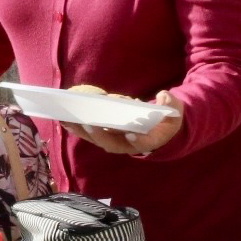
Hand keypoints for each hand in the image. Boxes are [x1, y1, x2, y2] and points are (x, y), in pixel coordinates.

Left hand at [61, 90, 184, 156]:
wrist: (162, 130)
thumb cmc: (168, 120)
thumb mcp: (176, 111)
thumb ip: (172, 104)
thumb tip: (164, 96)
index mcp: (149, 141)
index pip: (142, 143)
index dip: (137, 140)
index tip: (131, 133)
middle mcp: (129, 144)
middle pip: (112, 143)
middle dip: (98, 134)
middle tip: (86, 122)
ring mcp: (116, 141)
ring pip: (96, 139)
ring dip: (81, 131)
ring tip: (64, 119)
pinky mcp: (107, 135)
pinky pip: (90, 133)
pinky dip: (78, 127)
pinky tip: (65, 118)